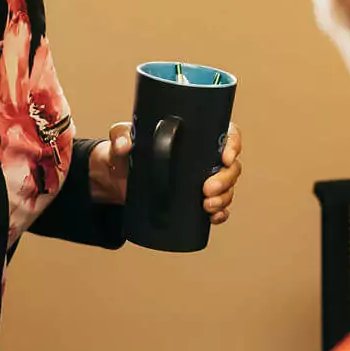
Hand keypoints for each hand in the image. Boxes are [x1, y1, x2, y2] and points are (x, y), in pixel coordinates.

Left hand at [91, 121, 243, 222]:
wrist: (115, 179)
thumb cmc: (124, 150)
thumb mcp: (121, 137)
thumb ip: (120, 135)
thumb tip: (124, 145)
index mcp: (195, 136)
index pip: (226, 134)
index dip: (233, 144)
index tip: (226, 157)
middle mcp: (204, 157)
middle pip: (231, 166)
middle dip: (225, 180)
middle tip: (206, 189)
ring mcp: (202, 180)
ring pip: (227, 188)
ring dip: (224, 198)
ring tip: (207, 206)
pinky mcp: (194, 199)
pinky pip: (217, 207)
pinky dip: (220, 213)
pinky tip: (213, 217)